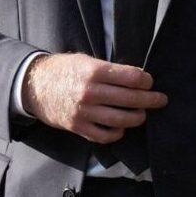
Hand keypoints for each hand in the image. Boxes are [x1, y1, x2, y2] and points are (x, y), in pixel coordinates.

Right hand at [20, 53, 168, 142]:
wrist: (34, 86)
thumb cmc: (64, 70)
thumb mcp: (86, 61)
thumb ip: (110, 70)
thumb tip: (137, 79)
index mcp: (93, 71)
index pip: (131, 77)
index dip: (146, 80)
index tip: (150, 82)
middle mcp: (90, 92)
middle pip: (131, 99)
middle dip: (151, 100)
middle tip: (160, 99)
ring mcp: (84, 112)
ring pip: (121, 119)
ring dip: (138, 117)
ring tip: (142, 114)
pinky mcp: (78, 127)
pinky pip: (105, 136)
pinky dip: (118, 132)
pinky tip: (122, 126)